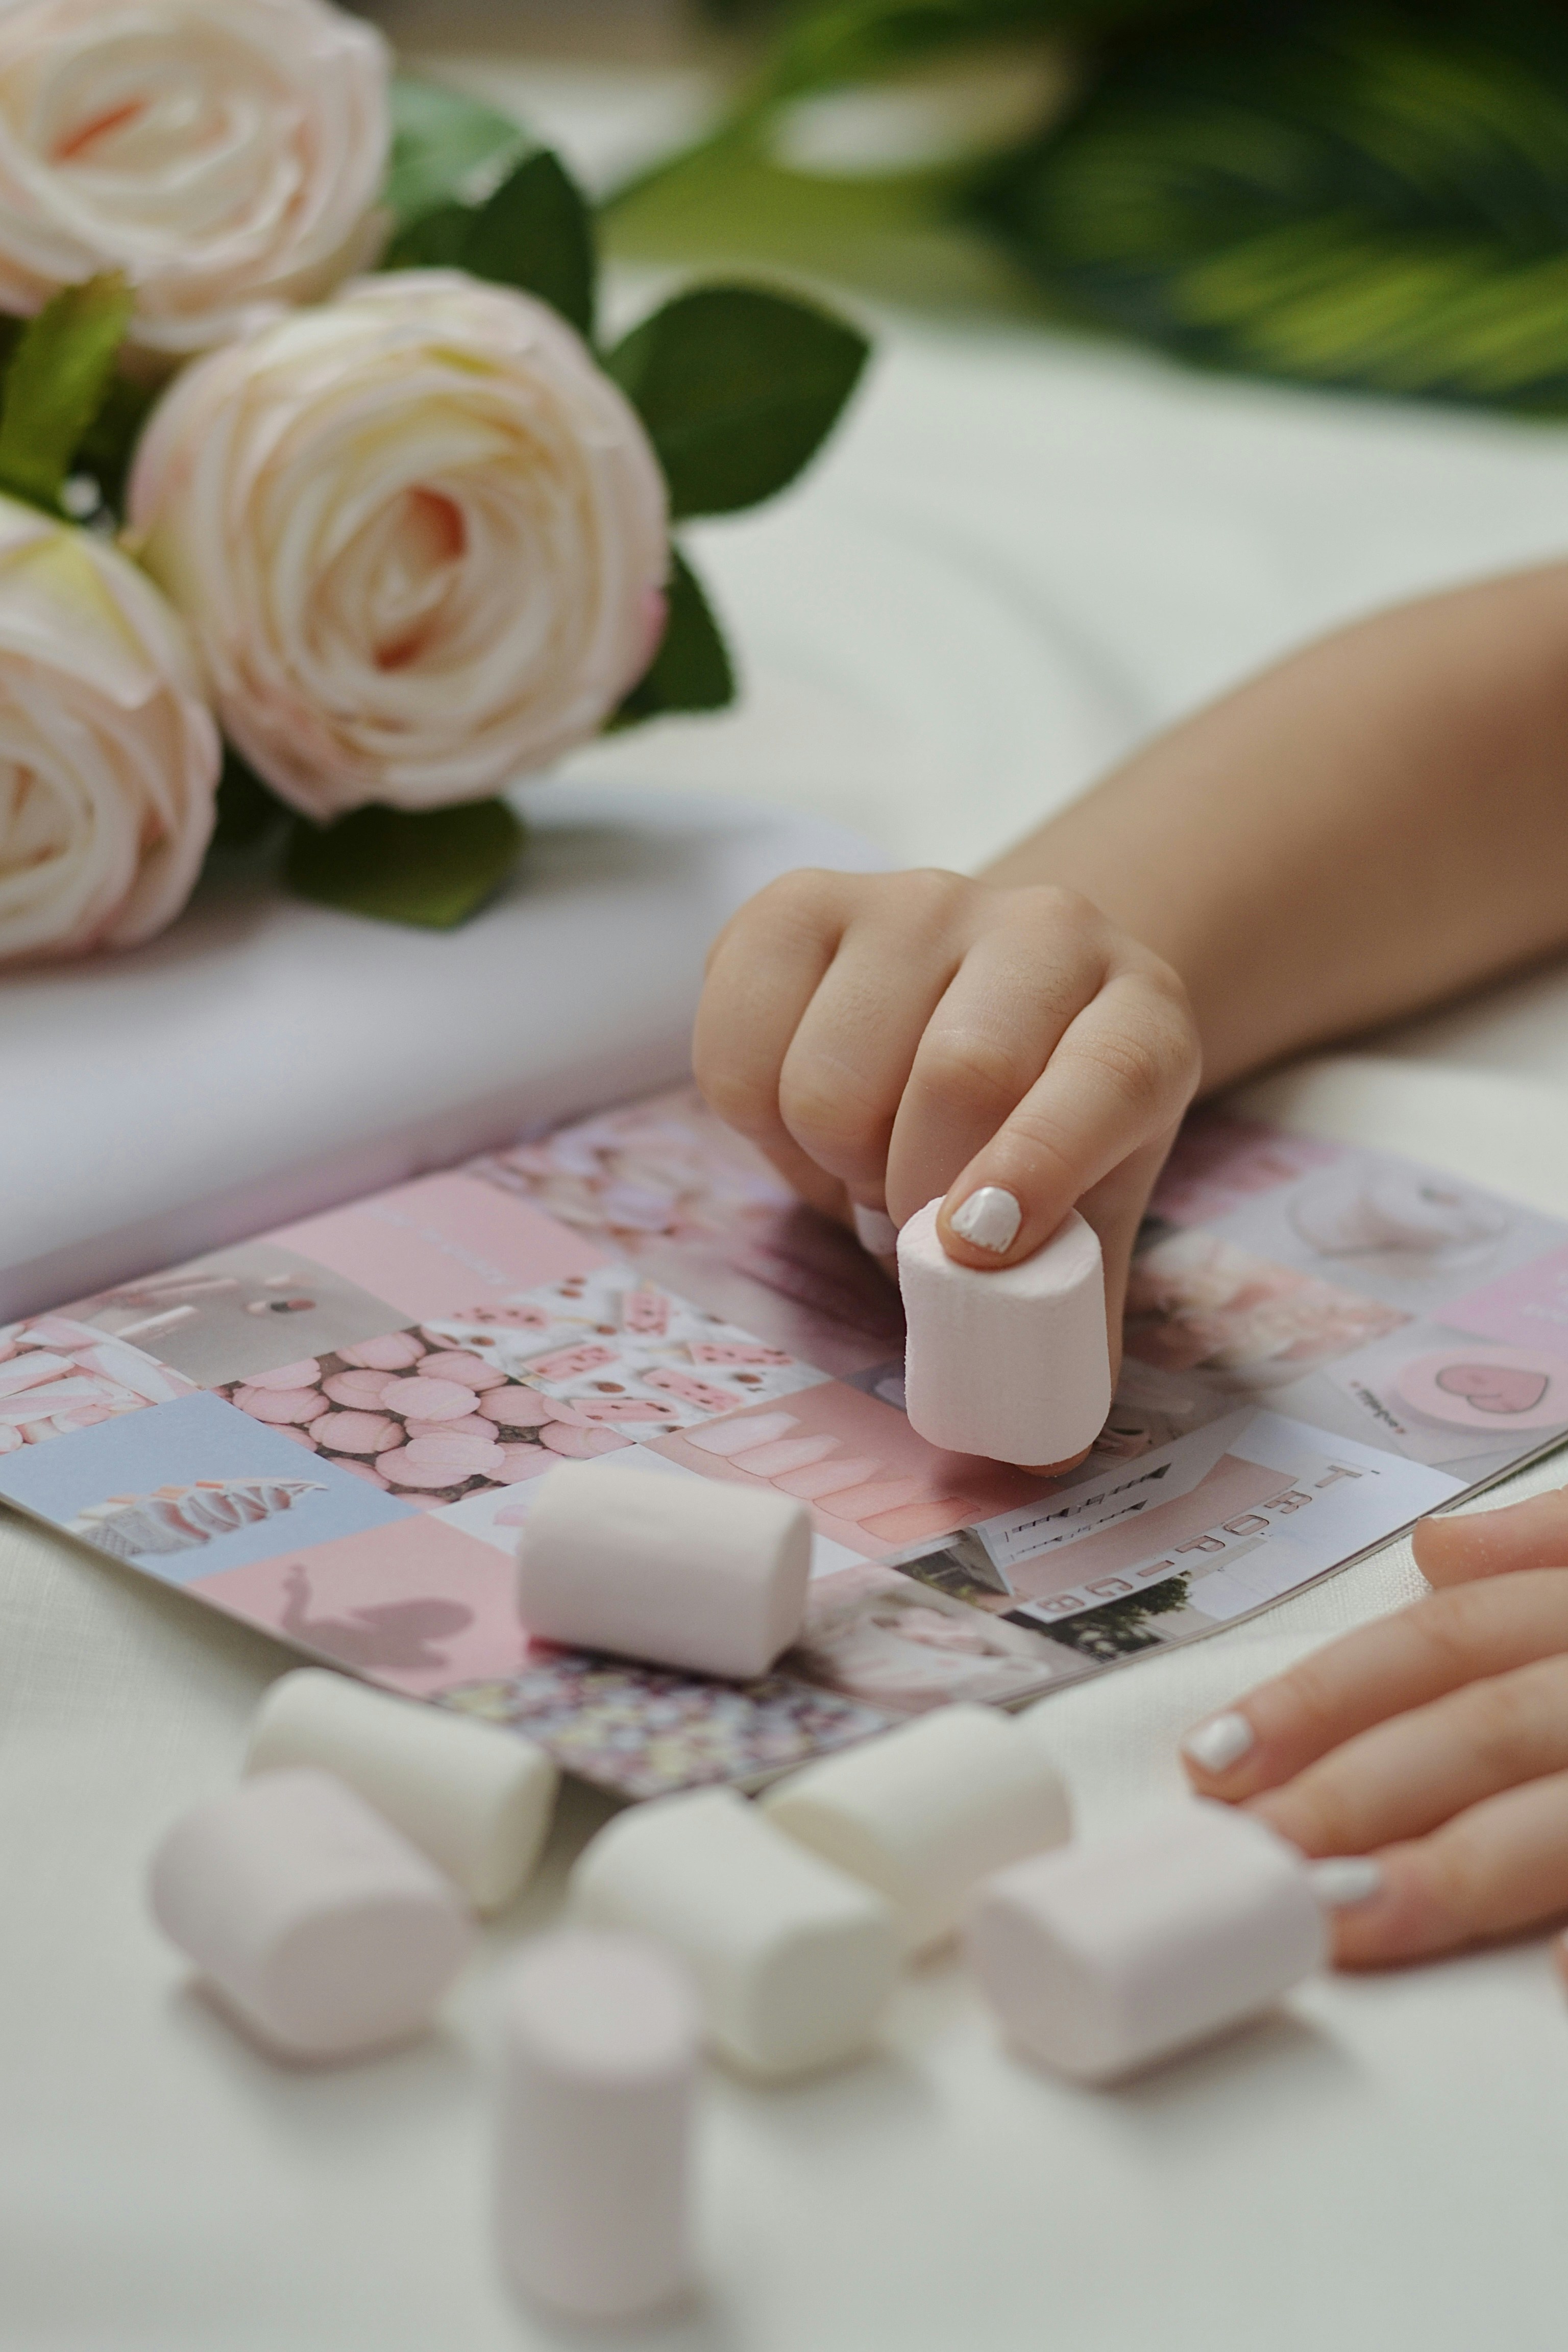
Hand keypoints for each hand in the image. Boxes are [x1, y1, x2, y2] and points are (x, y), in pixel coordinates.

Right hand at [693, 867, 1200, 1388]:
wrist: (1003, 990)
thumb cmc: (1044, 1122)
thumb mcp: (1086, 1214)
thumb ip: (1068, 1318)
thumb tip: (1039, 1451)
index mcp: (1137, 1014)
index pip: (1104, 1077)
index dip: (1041, 1165)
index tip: (972, 1248)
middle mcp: (1041, 930)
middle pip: (955, 1075)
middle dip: (913, 1191)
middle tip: (914, 1226)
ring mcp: (913, 900)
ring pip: (829, 1073)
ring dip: (831, 1162)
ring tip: (866, 1167)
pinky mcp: (798, 901)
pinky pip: (735, 1044)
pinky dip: (752, 1123)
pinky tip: (806, 1121)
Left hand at [1180, 1486, 1567, 1975]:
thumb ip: (1551, 1546)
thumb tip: (1440, 1545)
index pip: (1437, 1644)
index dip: (1320, 1700)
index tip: (1212, 1759)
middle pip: (1477, 1732)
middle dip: (1353, 1797)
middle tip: (1250, 1859)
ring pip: (1560, 1818)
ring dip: (1453, 1873)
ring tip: (1346, 1925)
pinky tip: (1551, 1978)